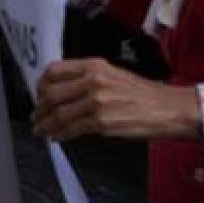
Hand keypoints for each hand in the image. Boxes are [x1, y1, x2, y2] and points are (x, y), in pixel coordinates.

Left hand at [31, 58, 200, 141]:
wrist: (167, 109)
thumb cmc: (144, 94)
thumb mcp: (113, 75)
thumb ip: (88, 79)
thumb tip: (64, 92)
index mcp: (94, 66)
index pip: (55, 70)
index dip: (41, 84)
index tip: (38, 94)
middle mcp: (93, 80)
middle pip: (52, 93)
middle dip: (39, 108)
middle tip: (36, 116)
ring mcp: (96, 101)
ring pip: (59, 113)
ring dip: (46, 124)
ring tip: (41, 129)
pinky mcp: (102, 122)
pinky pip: (72, 129)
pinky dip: (60, 134)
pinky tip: (57, 137)